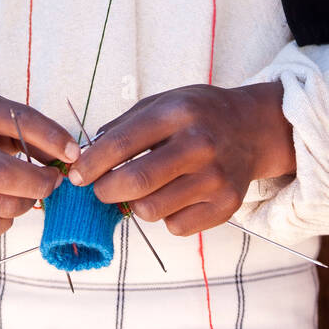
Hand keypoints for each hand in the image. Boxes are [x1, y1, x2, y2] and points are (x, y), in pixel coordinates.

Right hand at [0, 82, 80, 239]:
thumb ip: (31, 131)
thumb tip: (69, 158)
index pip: (20, 122)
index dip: (54, 139)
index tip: (74, 153)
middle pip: (7, 176)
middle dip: (42, 182)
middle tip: (54, 179)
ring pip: (2, 205)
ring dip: (29, 202)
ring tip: (31, 190)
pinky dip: (7, 220)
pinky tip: (7, 204)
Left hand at [67, 81, 294, 235]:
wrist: (253, 129)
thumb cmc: (199, 114)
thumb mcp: (163, 102)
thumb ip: (124, 126)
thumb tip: (86, 156)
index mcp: (177, 113)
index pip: (121, 144)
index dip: (91, 165)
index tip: (76, 176)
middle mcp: (198, 145)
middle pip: (135, 183)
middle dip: (105, 191)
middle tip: (100, 189)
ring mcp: (215, 178)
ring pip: (151, 211)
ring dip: (136, 205)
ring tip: (144, 189)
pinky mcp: (226, 206)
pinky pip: (176, 227)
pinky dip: (166, 217)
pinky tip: (174, 196)